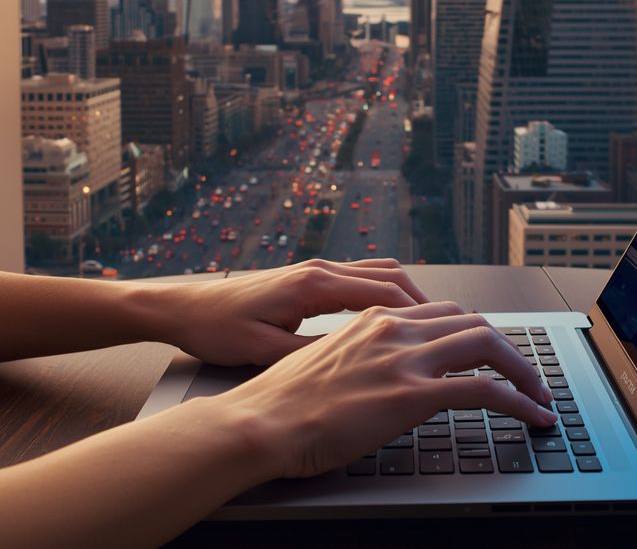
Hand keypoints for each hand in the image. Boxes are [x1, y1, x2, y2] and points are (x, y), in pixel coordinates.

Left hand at [158, 258, 429, 366]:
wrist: (183, 308)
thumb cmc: (216, 330)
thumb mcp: (264, 351)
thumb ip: (310, 356)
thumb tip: (353, 366)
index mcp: (312, 284)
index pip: (383, 291)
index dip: (420, 314)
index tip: (448, 334)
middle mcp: (319, 270)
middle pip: (390, 276)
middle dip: (426, 303)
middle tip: (453, 330)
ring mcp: (314, 271)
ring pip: (378, 274)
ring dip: (407, 296)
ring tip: (431, 326)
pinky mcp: (308, 280)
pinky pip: (360, 281)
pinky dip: (385, 296)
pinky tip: (391, 321)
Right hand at [221, 302, 557, 478]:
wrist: (259, 422)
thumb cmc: (280, 403)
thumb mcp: (325, 362)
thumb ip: (362, 357)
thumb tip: (382, 375)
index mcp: (373, 319)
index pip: (441, 311)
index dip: (474, 332)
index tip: (490, 351)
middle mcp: (393, 328)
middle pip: (473, 322)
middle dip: (508, 348)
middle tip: (525, 373)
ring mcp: (405, 358)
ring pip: (487, 347)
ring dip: (523, 371)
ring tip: (539, 395)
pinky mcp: (412, 394)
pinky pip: (485, 391)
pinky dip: (519, 401)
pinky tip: (532, 416)